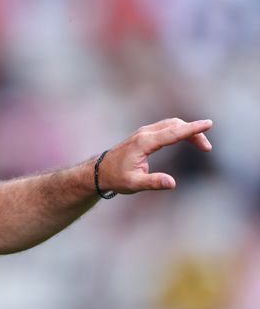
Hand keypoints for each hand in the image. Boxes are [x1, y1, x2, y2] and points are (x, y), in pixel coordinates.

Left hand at [97, 118, 212, 193]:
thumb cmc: (116, 178)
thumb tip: (172, 183)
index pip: (172, 133)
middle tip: (207, 148)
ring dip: (188, 131)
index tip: (208, 124)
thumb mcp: (134, 184)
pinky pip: (166, 127)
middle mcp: (144, 134)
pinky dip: (180, 130)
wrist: (99, 171)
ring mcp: (143, 132)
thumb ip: (153, 182)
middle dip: (193, 132)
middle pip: (175, 126)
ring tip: (203, 146)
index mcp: (143, 143)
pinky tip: (188, 138)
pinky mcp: (144, 135)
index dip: (191, 129)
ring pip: (171, 124)